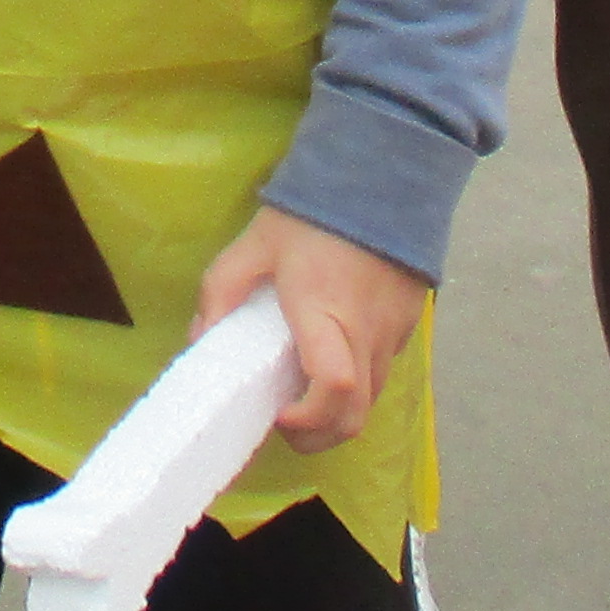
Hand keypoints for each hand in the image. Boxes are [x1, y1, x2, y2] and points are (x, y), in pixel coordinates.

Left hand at [194, 205, 430, 450]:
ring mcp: (394, 333)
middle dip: (319, 436)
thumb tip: (199, 339)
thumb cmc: (314, 212)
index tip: (277, 413)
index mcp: (325, 313)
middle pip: (356, 416)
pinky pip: (385, 370)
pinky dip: (360, 382)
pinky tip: (333, 358)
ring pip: (373, 398)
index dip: (306, 419)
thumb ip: (222, 289)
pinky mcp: (410, 325)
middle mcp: (366, 333)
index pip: (333, 388)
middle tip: (287, 424)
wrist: (383, 174)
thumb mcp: (255, 243)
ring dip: (340, 412)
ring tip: (305, 393)